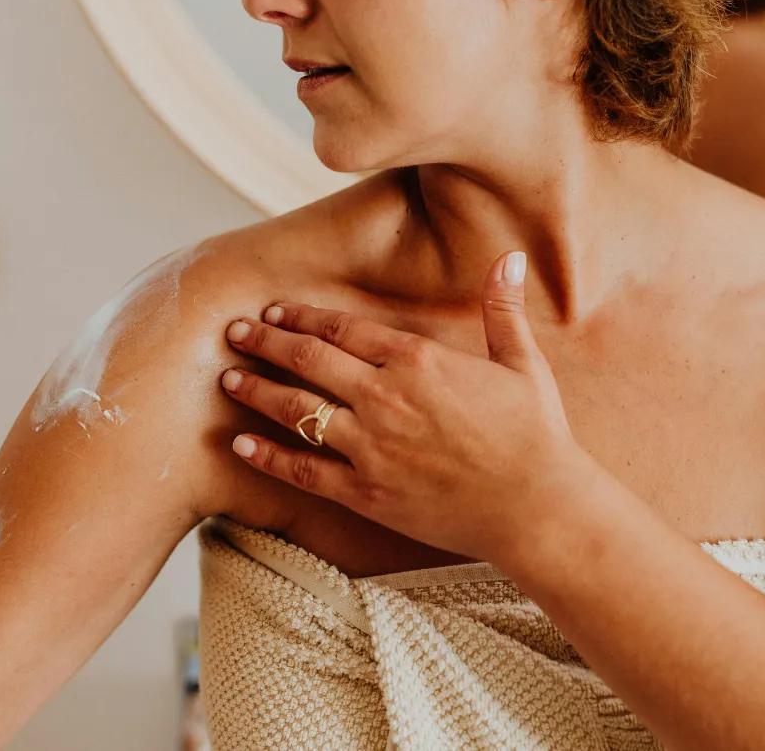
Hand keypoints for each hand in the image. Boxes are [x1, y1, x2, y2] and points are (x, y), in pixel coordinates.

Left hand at [220, 250, 586, 563]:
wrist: (537, 508)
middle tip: (233, 331)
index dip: (303, 316)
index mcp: (417, 360)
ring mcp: (370, 446)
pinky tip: (239, 445)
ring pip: (296, 410)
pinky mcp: (366, 492)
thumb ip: (502, 309)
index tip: (275, 309)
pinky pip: (303, 471)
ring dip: (256, 391)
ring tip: (226, 379)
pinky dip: (267, 457)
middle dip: (266, 342)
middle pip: (308, 361)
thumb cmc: (535, 434)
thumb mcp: (523, 363)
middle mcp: (384, 396)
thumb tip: (510, 257)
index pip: (343, 329)